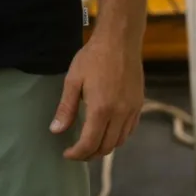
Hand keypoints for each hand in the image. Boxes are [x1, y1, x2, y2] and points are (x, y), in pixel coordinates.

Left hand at [50, 32, 144, 159]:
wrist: (120, 41)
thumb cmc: (93, 57)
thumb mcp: (73, 80)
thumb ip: (66, 108)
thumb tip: (56, 130)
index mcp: (100, 109)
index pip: (90, 144)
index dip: (77, 154)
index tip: (67, 154)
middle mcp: (119, 115)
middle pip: (106, 147)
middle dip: (90, 154)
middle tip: (77, 151)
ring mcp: (132, 111)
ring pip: (120, 142)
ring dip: (104, 148)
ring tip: (90, 144)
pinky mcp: (139, 105)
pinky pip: (129, 131)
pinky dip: (117, 137)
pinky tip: (107, 132)